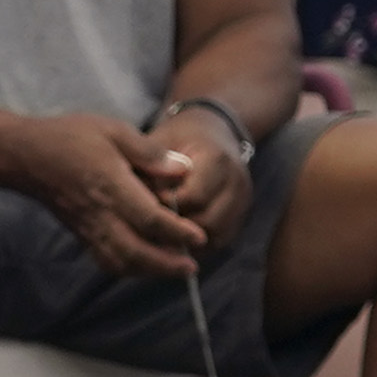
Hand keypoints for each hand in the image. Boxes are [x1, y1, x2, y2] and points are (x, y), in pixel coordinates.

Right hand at [8, 113, 208, 282]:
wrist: (26, 156)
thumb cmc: (71, 137)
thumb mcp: (115, 131)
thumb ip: (150, 153)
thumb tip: (183, 170)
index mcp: (111, 186)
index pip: (149, 219)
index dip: (177, 232)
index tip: (199, 237)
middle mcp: (99, 213)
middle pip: (135, 252)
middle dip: (166, 264)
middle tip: (192, 267)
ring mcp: (87, 227)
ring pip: (120, 262)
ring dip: (149, 271)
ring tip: (175, 269)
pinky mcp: (80, 233)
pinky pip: (105, 260)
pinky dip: (128, 269)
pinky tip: (145, 265)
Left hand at [147, 104, 256, 239]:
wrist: (212, 133)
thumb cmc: (178, 138)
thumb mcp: (160, 142)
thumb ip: (149, 169)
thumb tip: (133, 201)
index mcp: (217, 158)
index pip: (193, 197)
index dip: (165, 206)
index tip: (143, 205)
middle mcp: (237, 182)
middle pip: (206, 221)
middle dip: (175, 228)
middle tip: (149, 225)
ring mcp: (242, 202)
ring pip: (213, 237)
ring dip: (186, 240)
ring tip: (160, 233)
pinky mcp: (240, 218)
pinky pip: (217, 242)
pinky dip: (195, 244)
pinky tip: (174, 237)